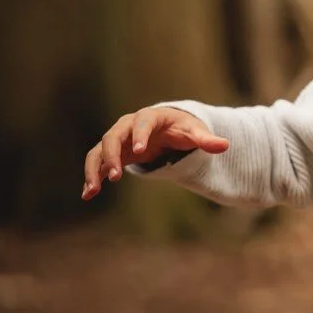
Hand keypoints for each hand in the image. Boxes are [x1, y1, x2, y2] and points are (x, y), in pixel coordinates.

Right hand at [82, 107, 228, 200]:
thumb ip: (206, 140)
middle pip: (113, 136)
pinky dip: (92, 177)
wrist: (167, 129)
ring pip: (99, 151)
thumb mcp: (194, 132)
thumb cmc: (182, 128)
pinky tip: (87, 195)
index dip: (140, 135)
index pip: (141, 123)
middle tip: (115, 176)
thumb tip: (225, 145)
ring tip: (93, 190)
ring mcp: (117, 140)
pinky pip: (97, 163)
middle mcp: (127, 126)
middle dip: (112, 155)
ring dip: (95, 169)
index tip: (139, 151)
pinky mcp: (112, 154)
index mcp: (149, 117)